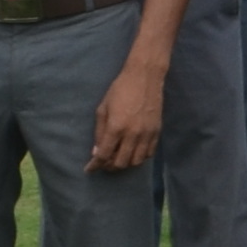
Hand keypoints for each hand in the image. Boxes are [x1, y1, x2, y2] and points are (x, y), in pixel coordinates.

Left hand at [86, 56, 166, 173]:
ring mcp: (146, 134)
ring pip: (136, 162)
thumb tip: (97, 152)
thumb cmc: (120, 89)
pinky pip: (149, 154)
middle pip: (120, 163)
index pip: (104, 155)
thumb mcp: (103, 108)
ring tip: (118, 158)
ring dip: (125, 164)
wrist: (145, 77)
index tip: (89, 169)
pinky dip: (139, 158)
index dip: (94, 165)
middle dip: (109, 166)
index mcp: (116, 127)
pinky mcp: (157, 132)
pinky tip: (132, 153)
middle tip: (104, 163)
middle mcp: (132, 134)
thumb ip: (99, 132)